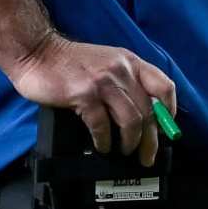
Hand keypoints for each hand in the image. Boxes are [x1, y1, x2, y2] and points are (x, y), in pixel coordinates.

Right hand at [5, 33, 177, 167]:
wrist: (38, 53)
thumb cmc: (71, 62)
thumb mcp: (108, 63)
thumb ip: (126, 81)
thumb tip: (144, 112)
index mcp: (131, 62)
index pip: (164, 86)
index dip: (169, 111)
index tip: (166, 129)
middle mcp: (122, 70)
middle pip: (149, 110)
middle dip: (151, 139)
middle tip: (148, 156)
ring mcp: (103, 82)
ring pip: (131, 120)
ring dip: (131, 142)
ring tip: (125, 151)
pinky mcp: (84, 95)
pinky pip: (102, 125)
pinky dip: (104, 141)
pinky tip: (102, 146)